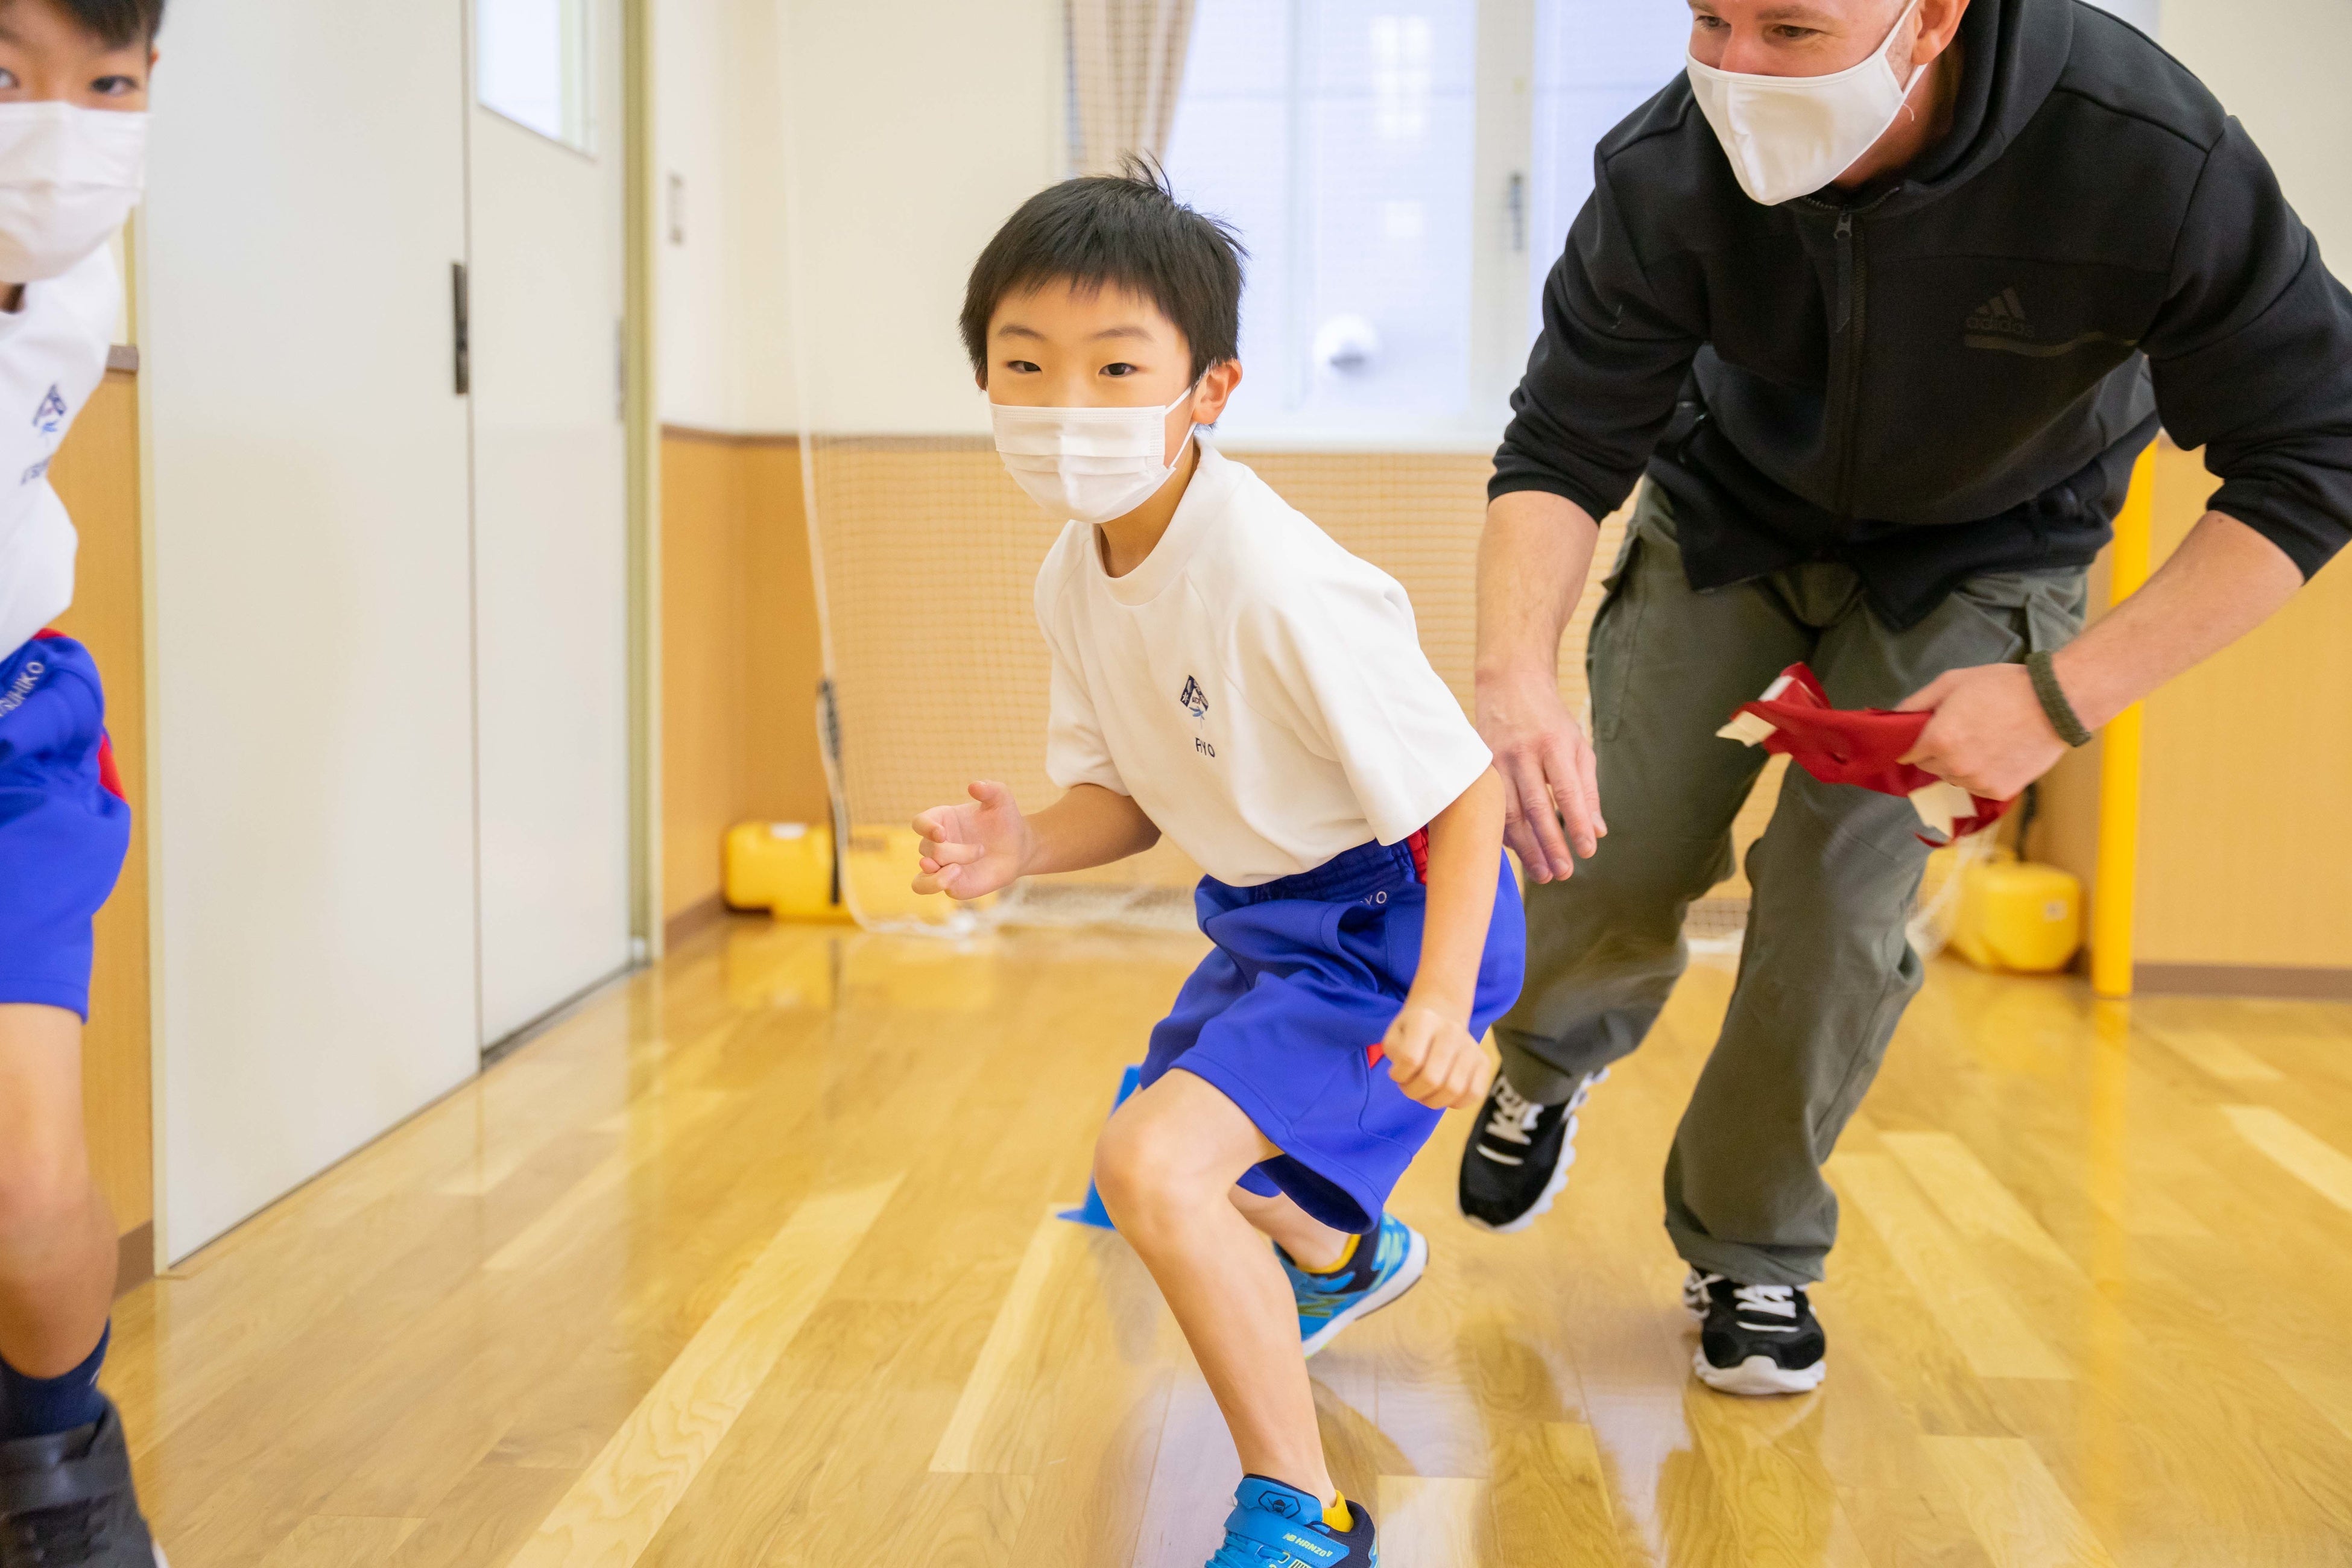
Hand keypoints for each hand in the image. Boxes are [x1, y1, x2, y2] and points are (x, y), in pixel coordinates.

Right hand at [912, 781, 1031, 899]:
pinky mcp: (948, 883)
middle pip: (929, 850)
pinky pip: (927, 887)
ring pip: (919, 876)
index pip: (919, 823)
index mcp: (941, 820)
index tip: (941, 833)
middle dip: (955, 852)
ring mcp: (939, 866)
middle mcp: (935, 844)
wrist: (1017, 847)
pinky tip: (958, 876)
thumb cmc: (1005, 821)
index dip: (926, 828)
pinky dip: (936, 884)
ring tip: (957, 871)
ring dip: (933, 876)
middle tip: (981, 850)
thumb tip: (975, 786)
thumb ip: (991, 789)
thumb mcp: (1002, 801)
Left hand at [1378, 1001, 1494, 1109]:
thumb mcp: (1394, 1036)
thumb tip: (1405, 1074)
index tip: (1396, 1073)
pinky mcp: (1484, 1061)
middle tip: (1410, 1087)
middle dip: (1414, 1092)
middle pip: (1432, 1079)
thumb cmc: (1412, 1033)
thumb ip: (1394, 1054)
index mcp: (1424, 1020)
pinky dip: (1456, 1102)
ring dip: (1433, 1100)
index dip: (1398, 1075)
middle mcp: (1451, 1030)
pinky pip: (1474, 1093)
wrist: (1441, 1016)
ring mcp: (1471, 1046)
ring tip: (1425, 1091)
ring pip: (1453, 1090)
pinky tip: (1444, 1094)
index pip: (1410, 1059)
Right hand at [1474, 668, 1603, 882]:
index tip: (1587, 851)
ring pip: (1509, 812)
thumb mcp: (1578, 746)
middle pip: (1535, 807)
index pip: (1567, 791)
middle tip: (1563, 873)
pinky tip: (1517, 853)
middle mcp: (1523, 754)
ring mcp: (1496, 761)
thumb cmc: (1549, 721)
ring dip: (1525, 847)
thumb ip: (1588, 789)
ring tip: (1542, 873)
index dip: (1577, 823)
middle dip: (1550, 844)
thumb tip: (1598, 831)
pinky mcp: (1480, 769)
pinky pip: (1491, 809)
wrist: (1508, 686)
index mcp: (1553, 745)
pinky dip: (1503, 834)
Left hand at [1896, 662, 2065, 799]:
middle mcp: (1954, 767)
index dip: (1917, 742)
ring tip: (1986, 739)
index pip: (1907, 754)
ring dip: (1961, 764)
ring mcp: (1977, 782)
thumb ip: (1916, 702)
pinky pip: (1978, 787)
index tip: (1929, 733)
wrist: (2056, 703)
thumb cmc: (2003, 686)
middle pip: (1930, 766)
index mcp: (1938, 740)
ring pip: (1954, 778)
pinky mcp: (2000, 791)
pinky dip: (1983, 774)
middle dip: (1939, 751)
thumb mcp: (1951, 682)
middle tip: (1964, 729)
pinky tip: (1999, 753)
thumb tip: (1892, 718)